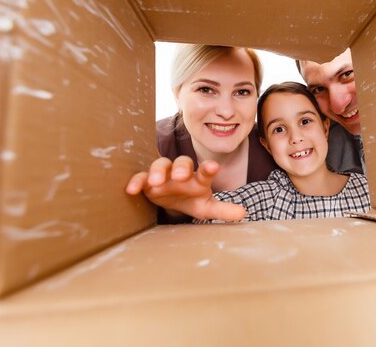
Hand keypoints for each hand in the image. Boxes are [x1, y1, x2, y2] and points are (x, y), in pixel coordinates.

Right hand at [126, 156, 245, 220]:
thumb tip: (243, 214)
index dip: (208, 169)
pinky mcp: (146, 181)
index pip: (205, 171)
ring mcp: (163, 174)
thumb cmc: (191, 199)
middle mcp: (181, 172)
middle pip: (182, 162)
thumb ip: (223, 210)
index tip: (213, 167)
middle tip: (181, 177)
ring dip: (158, 171)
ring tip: (155, 182)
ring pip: (161, 165)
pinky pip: (140, 176)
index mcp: (198, 178)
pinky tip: (132, 189)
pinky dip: (136, 181)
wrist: (170, 200)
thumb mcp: (206, 207)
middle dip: (181, 168)